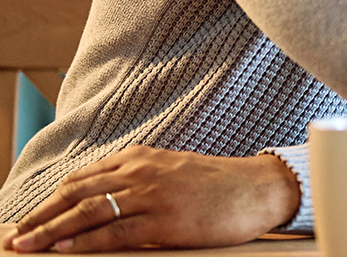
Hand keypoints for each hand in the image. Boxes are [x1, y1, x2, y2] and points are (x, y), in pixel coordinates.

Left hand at [2, 146, 300, 252]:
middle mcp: (141, 171)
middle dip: (38, 216)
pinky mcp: (165, 219)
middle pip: (75, 193)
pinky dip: (82, 242)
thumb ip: (141, 181)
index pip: (83, 178)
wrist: (261, 188)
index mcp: (142, 158)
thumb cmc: (222, 185)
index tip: (28, 219)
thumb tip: (109, 202)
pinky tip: (61, 250)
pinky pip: (113, 232)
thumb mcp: (175, 172)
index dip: (50, 200)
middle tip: (12, 236)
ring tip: (23, 246)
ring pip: (87, 212)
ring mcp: (152, 194)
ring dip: (49, 231)